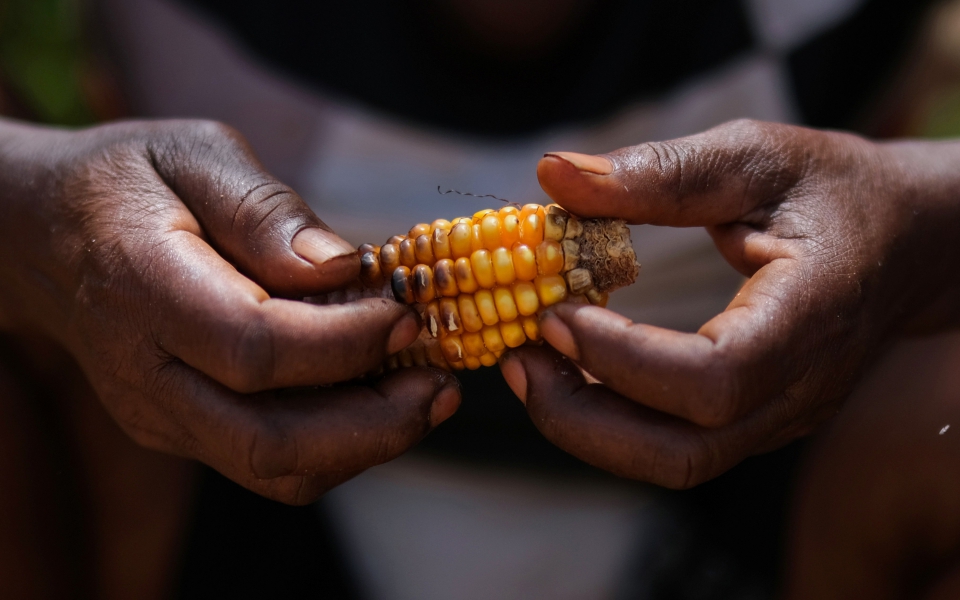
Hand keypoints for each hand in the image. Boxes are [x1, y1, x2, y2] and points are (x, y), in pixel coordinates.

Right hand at [0, 119, 459, 503]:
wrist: (51, 236)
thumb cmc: (131, 182)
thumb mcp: (194, 154)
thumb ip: (264, 211)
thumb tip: (344, 270)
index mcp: (141, 288)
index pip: (253, 347)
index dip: (344, 343)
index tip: (409, 314)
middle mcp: (146, 373)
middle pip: (267, 441)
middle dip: (374, 424)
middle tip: (441, 384)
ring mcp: (160, 414)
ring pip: (273, 469)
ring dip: (366, 444)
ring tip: (429, 394)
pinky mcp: (183, 431)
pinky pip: (268, 462)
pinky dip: (338, 443)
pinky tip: (382, 399)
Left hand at [500, 119, 959, 487]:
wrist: (904, 239)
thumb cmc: (829, 189)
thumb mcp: (754, 156)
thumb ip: (661, 170)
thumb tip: (552, 173)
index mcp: (810, 316)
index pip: (714, 378)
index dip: (623, 358)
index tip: (555, 311)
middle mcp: (797, 389)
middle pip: (681, 451)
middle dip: (581, 415)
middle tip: (516, 356)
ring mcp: (777, 416)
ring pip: (671, 462)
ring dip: (585, 426)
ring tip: (526, 365)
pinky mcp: (753, 419)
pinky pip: (673, 443)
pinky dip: (609, 418)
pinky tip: (568, 368)